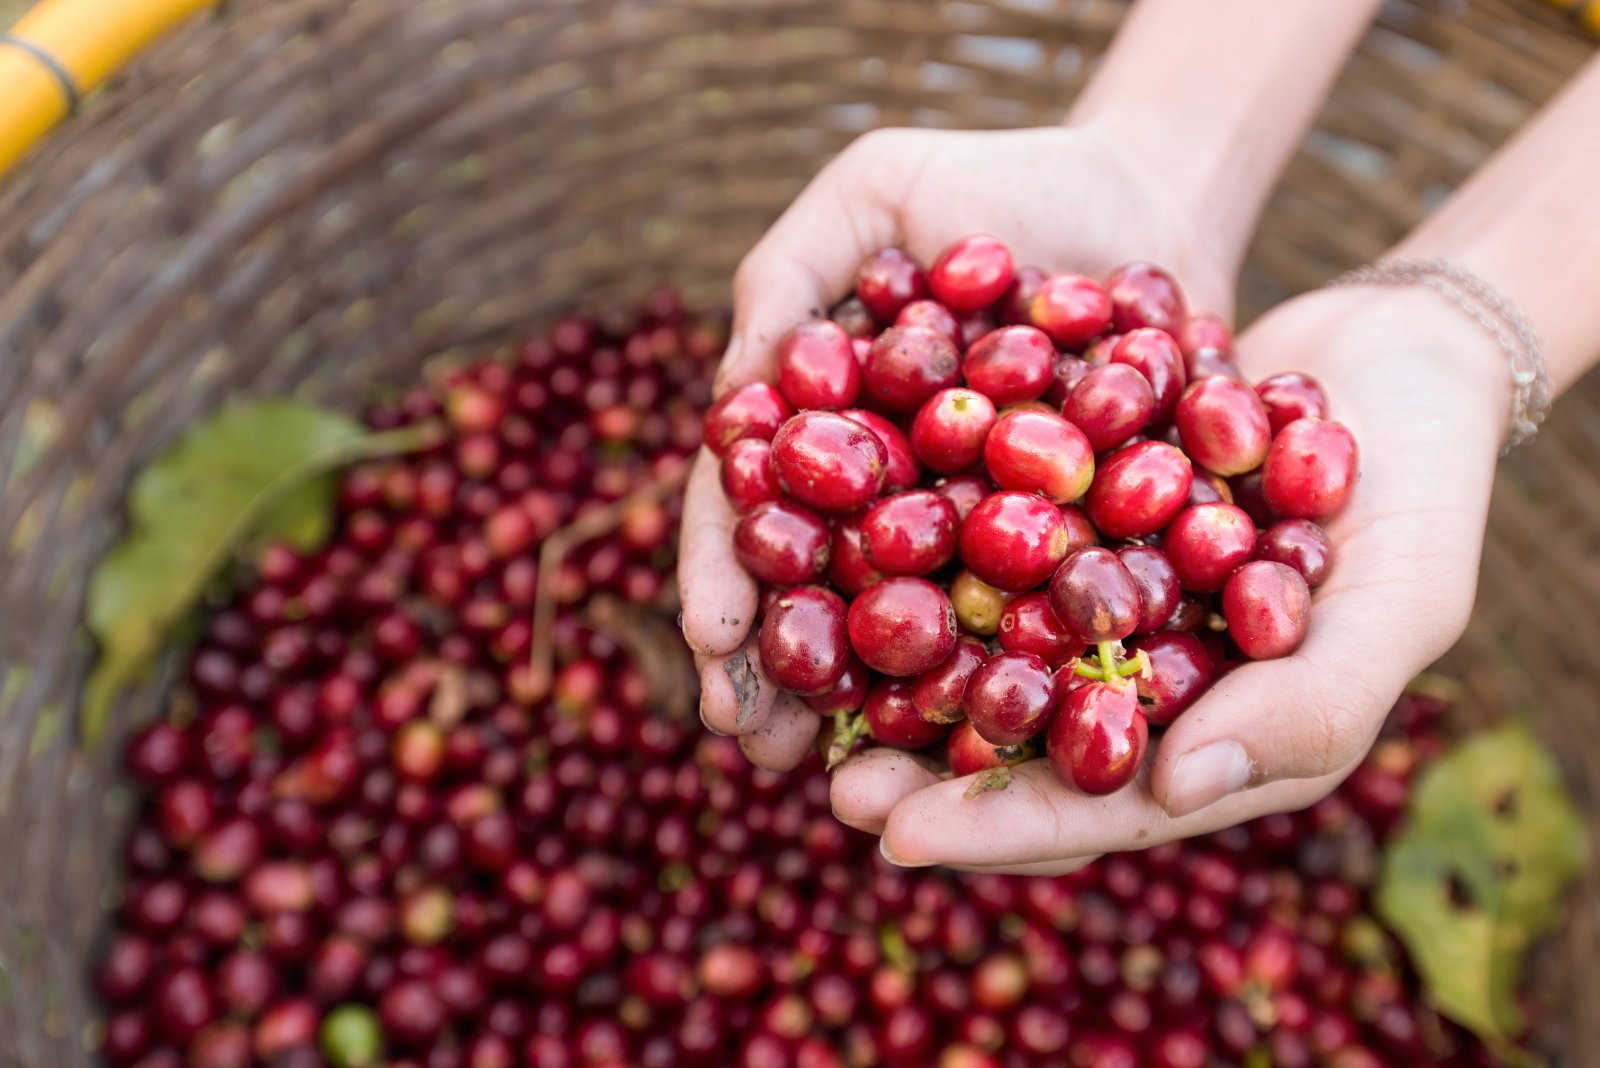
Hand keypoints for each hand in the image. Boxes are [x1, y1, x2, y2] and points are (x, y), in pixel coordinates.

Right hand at [678, 124, 1238, 769]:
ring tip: (837, 777)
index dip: (725, 572)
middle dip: (779, 668)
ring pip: (909, 632)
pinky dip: (995, 685)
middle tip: (752, 740)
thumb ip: (790, 271)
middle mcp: (885, 492)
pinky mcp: (1064, 553)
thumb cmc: (1001, 182)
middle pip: (818, 590)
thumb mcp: (876, 187)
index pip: (753, 505)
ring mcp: (972, 532)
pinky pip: (1026, 626)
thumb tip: (733, 399)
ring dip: (867, 706)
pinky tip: (973, 745)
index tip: (713, 637)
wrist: (1153, 200)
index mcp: (823, 423)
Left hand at [838, 283, 1507, 872]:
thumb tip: (1172, 789)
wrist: (1400, 351)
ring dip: (899, 670)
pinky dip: (917, 550)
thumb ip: (1302, 707)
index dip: (999, 826)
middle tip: (824, 781)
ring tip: (805, 682)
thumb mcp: (1396, 603)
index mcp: (1213, 733)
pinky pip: (982, 542)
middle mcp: (1140, 677)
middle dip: (921, 768)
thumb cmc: (1427, 488)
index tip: (894, 836)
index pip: (1098, 805)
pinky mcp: (1068, 516)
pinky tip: (836, 547)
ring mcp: (1098, 596)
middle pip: (1019, 742)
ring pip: (983, 648)